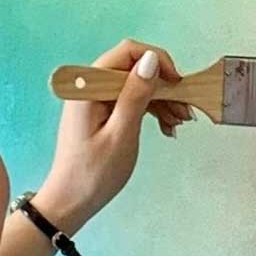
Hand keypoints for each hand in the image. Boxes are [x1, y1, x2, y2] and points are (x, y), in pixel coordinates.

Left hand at [35, 38, 192, 235]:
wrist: (70, 202)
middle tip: (185, 111)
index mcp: (89, 87)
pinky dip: (151, 111)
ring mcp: (96, 100)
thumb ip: (135, 95)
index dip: (157, 62)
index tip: (177, 84)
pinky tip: (166, 128)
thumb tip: (151, 60)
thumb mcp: (121, 134)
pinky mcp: (102, 113)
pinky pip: (131, 101)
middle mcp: (91, 87)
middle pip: (134, 69)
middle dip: (163, 86)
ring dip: (161, 100)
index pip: (128, 52)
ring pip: (136, 86)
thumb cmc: (93, 174)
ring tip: (179, 124)